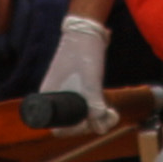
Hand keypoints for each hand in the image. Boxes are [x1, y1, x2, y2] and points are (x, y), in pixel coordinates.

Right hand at [35, 14, 117, 134]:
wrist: (88, 30)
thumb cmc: (84, 53)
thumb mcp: (90, 81)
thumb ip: (95, 104)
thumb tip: (99, 126)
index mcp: (49, 96)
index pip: (58, 127)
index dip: (74, 130)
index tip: (88, 124)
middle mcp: (57, 97)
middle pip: (71, 124)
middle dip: (90, 125)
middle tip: (106, 118)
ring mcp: (69, 92)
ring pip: (82, 116)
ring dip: (98, 120)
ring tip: (113, 115)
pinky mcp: (80, 88)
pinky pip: (88, 107)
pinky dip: (99, 111)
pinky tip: (112, 111)